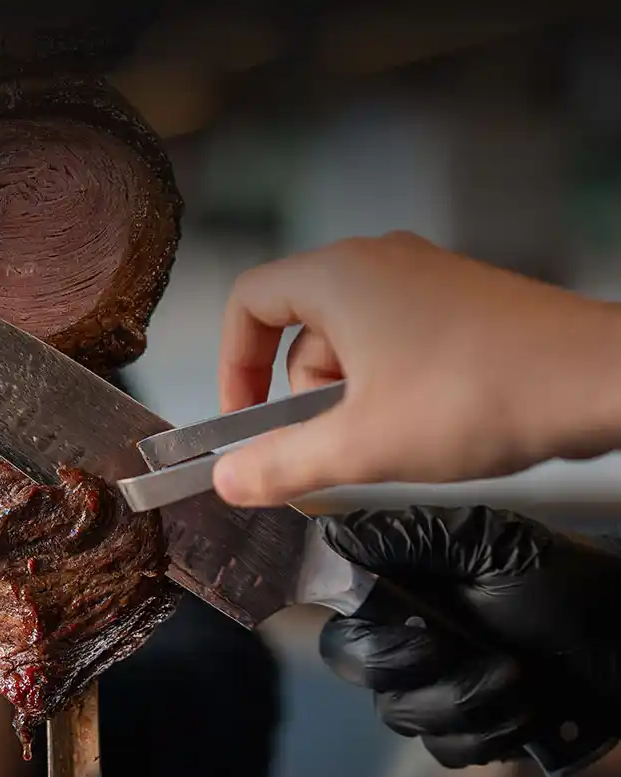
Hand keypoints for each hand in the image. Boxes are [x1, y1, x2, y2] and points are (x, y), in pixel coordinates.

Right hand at [213, 231, 620, 506]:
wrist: (601, 380)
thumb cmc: (479, 396)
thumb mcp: (362, 445)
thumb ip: (282, 464)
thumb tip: (228, 480)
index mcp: (337, 276)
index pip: (249, 303)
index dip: (234, 364)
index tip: (245, 420)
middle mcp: (376, 260)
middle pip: (299, 327)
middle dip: (306, 395)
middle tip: (338, 444)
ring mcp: (422, 275)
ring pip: (351, 339)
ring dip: (353, 395)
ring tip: (395, 438)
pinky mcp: (457, 298)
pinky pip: (394, 338)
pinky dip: (390, 382)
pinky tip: (428, 420)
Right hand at [316, 506, 620, 768]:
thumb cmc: (562, 584)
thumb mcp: (488, 543)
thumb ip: (409, 536)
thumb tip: (330, 535)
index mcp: (401, 583)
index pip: (335, 599)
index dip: (350, 617)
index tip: (399, 620)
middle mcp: (403, 632)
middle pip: (350, 661)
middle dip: (403, 663)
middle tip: (453, 649)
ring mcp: (429, 685)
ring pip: (397, 710)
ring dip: (462, 699)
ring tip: (516, 676)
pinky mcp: (461, 730)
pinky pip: (442, 747)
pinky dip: (486, 732)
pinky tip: (522, 707)